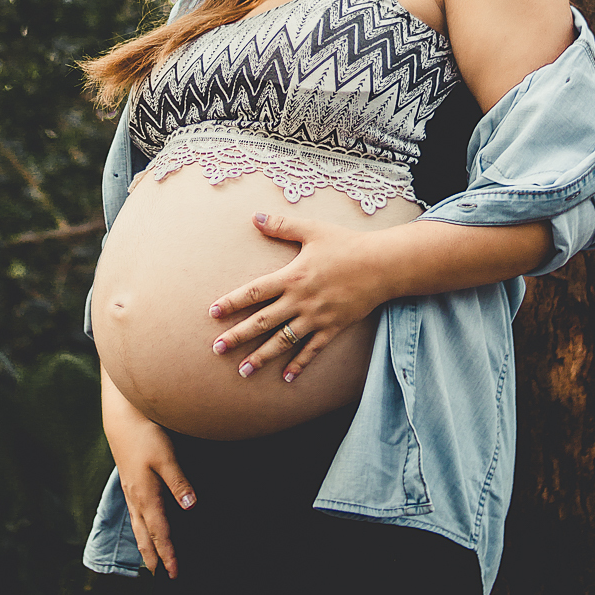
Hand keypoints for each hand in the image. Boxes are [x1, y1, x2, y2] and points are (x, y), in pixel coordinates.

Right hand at [101, 370, 194, 577]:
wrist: (121, 418)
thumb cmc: (145, 435)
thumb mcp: (166, 456)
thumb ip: (179, 483)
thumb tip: (191, 508)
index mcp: (146, 496)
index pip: (160, 533)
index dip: (168, 555)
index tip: (175, 574)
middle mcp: (136, 499)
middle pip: (145, 536)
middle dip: (154, 558)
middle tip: (162, 578)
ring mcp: (130, 491)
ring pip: (137, 527)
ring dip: (144, 546)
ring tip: (151, 562)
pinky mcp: (129, 482)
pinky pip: (134, 515)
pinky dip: (140, 529)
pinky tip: (142, 526)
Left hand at [208, 212, 386, 382]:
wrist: (381, 265)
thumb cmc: (345, 244)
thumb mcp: (312, 230)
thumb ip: (282, 225)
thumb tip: (255, 217)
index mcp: (291, 276)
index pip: (254, 291)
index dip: (232, 302)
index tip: (212, 313)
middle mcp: (300, 300)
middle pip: (262, 321)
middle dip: (238, 336)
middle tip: (217, 349)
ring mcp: (316, 317)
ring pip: (283, 341)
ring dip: (262, 357)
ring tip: (243, 371)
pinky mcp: (333, 328)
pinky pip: (312, 350)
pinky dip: (299, 364)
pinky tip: (286, 378)